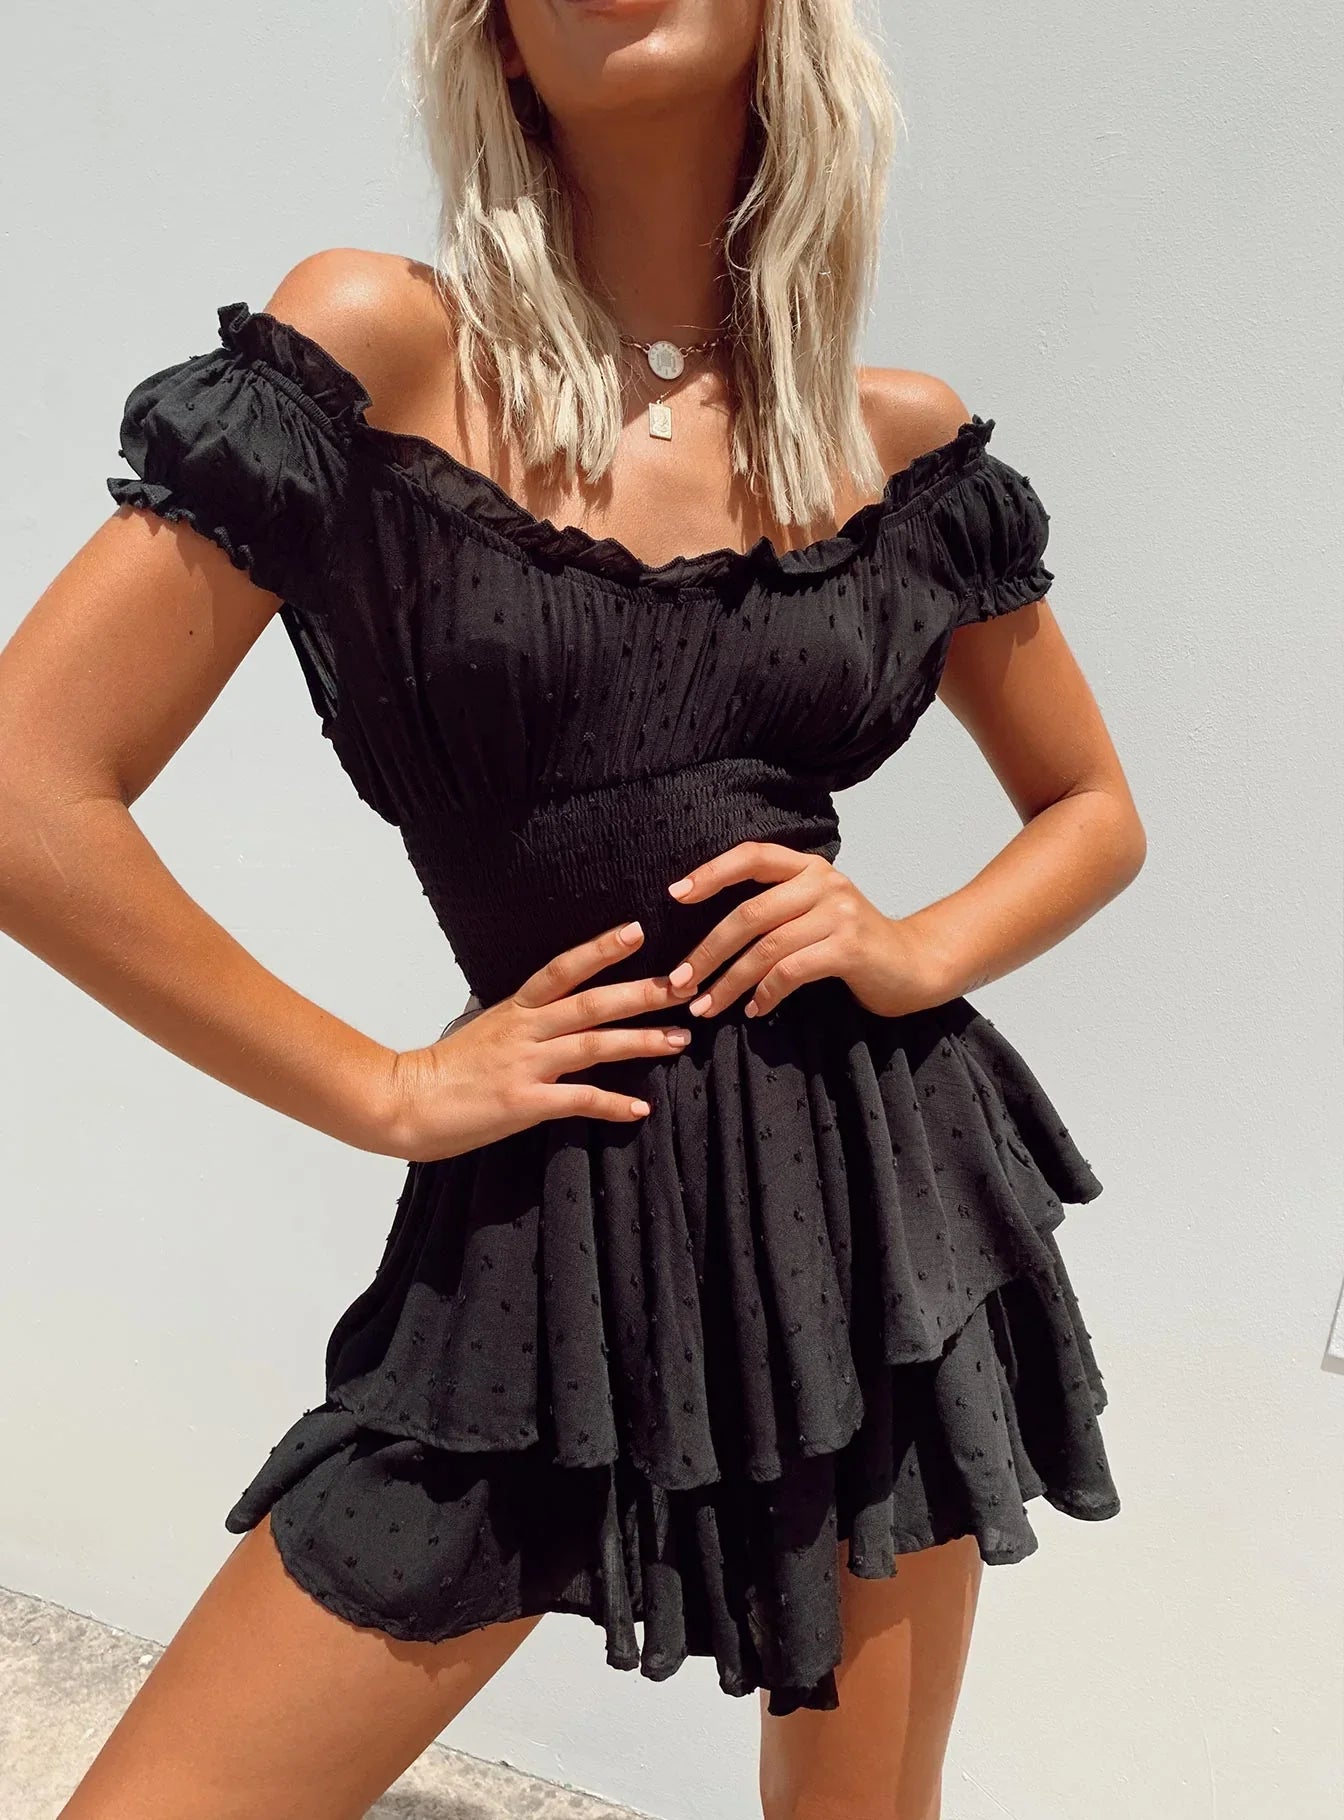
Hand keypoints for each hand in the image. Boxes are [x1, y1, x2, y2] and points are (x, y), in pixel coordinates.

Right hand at [384, 919, 698, 1161]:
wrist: (403, 1103)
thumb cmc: (444, 1071)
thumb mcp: (484, 1030)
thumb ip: (522, 1020)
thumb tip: (552, 1010)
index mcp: (514, 1009)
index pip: (563, 968)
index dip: (600, 948)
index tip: (636, 930)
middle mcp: (524, 1031)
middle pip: (591, 1003)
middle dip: (641, 993)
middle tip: (683, 984)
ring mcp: (524, 1066)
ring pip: (593, 1046)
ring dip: (640, 1042)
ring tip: (679, 1039)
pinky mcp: (523, 1104)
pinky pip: (577, 1100)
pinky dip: (612, 1104)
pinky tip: (640, 1107)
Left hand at [665, 841, 950, 1020]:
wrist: (912, 965)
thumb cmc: (851, 944)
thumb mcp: (813, 913)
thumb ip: (773, 909)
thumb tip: (709, 936)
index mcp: (808, 867)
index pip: (752, 856)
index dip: (711, 872)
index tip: (674, 894)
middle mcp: (823, 881)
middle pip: (749, 913)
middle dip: (707, 951)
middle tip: (679, 982)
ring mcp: (839, 912)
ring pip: (766, 948)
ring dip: (729, 982)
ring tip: (706, 1006)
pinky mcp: (849, 947)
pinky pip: (791, 971)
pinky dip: (766, 994)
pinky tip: (754, 1011)